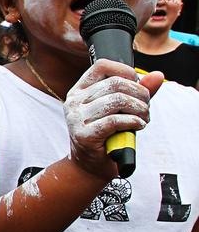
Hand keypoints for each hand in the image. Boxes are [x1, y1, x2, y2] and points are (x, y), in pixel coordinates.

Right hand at [64, 60, 163, 178]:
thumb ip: (137, 92)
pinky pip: (115, 120)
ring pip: (117, 100)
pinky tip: (138, 126)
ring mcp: (76, 118)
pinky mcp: (84, 135)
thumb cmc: (107, 135)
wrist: (91, 165)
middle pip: (115, 84)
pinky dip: (133, 122)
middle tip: (146, 108)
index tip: (138, 86)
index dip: (125, 71)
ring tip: (144, 119)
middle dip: (140, 94)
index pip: (102, 66)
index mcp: (79, 91)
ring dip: (139, 109)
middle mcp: (74, 102)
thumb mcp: (120, 109)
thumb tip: (158, 76)